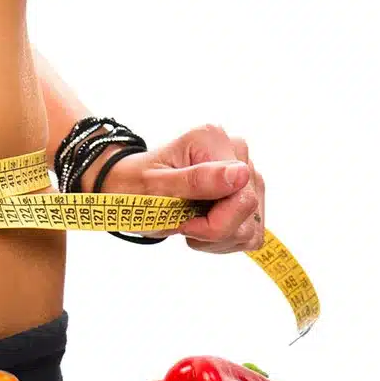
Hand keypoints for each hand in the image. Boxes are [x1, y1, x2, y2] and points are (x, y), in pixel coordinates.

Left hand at [96, 124, 265, 252]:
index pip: (241, 196)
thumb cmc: (134, 186)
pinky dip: (224, 240)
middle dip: (214, 230)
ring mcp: (245, 172)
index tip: (184, 222)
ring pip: (252, 225)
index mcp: (212, 140)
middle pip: (248, 209)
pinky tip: (201, 229)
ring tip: (189, 224)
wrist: (127, 190)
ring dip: (217, 237)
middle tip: (182, 222)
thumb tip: (241, 173)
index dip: (214, 222)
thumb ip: (197, 180)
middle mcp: (235, 150)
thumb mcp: (156, 186)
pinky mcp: (248, 193)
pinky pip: (251, 232)